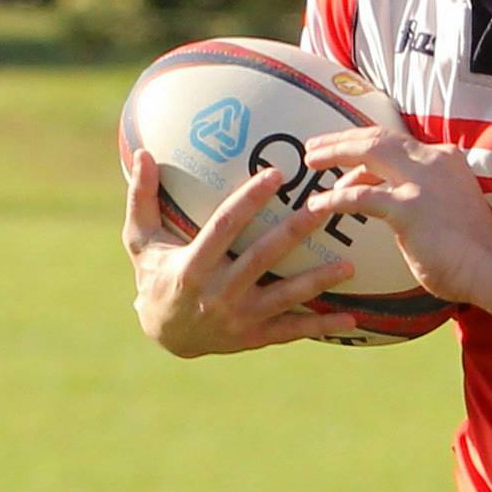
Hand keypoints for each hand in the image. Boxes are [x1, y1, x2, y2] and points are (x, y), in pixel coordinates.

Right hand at [122, 149, 358, 355]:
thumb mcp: (141, 240)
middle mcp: (217, 293)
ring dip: (317, 282)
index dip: (250, 200)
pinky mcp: (254, 337)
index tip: (276, 173)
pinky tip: (351, 320)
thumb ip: (142, 199)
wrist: (163, 335)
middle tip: (326, 207)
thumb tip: (140, 154)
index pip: (224, 227)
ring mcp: (238, 318)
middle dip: (295, 232)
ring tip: (350, 265)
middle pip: (262, 258)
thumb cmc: (155, 276)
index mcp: (192, 265)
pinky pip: (291, 331)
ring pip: (284, 298)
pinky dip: (321, 326)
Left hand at [302, 128, 491, 305]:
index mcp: (446, 159)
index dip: (366, 142)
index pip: (398, 142)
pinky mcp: (408, 208)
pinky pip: (360, 197)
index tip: (344, 147)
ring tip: (310, 165)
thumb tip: (392, 198)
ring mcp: (421, 182)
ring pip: (368, 153)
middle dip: (342, 139)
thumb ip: (426, 193)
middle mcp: (434, 161)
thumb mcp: (451, 205)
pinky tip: (316, 205)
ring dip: (334, 155)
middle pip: (378, 138)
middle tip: (313, 147)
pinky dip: (334, 199)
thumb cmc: (474, 248)